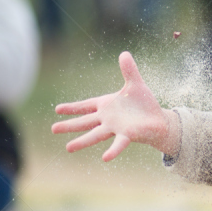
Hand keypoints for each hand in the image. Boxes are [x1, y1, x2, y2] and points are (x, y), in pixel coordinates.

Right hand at [52, 52, 179, 160]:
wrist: (158, 119)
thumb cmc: (144, 104)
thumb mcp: (136, 84)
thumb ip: (129, 70)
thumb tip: (124, 53)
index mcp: (107, 105)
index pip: (86, 106)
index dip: (73, 107)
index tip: (57, 109)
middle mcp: (108, 118)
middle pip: (85, 122)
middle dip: (69, 125)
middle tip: (53, 129)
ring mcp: (116, 128)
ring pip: (96, 135)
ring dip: (82, 141)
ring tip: (68, 148)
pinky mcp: (128, 135)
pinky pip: (119, 144)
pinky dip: (113, 150)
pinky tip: (105, 158)